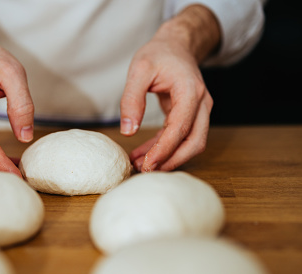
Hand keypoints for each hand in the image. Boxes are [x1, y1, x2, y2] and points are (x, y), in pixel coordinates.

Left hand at [120, 5, 220, 171]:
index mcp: (190, 91)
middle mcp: (201, 103)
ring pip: (190, 143)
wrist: (176, 45)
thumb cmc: (159, 54)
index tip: (147, 165)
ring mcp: (199, 111)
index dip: (165, 150)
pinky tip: (143, 155)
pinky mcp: (190, 116)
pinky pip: (179, 138)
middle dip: (171, 160)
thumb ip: (131, 99)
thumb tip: (128, 130)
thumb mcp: (139, 70)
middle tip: (145, 171)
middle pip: (195, 142)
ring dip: (167, 158)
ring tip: (139, 166)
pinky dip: (163, 148)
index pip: (180, 128)